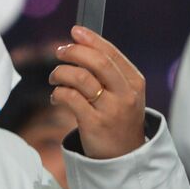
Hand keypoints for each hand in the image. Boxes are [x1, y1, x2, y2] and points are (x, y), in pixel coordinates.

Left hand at [50, 26, 145, 159]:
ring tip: (55, 78)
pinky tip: (56, 97)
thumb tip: (80, 43)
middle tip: (60, 52)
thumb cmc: (119, 120)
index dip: (91, 39)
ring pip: (80, 77)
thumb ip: (108, 72)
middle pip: (96, 61)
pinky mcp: (94, 123)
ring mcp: (111, 109)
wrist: (125, 156)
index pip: (111, 53)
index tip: (75, 31)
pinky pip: (70, 97)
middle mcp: (125, 94)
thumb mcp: (124, 94)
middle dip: (74, 52)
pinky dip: (58, 93)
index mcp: (135, 82)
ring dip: (61, 73)